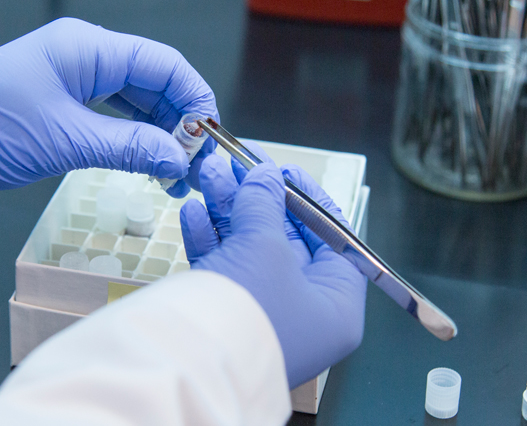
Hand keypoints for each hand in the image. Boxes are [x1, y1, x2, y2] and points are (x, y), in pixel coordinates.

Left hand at [0, 18, 217, 194]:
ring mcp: (75, 75)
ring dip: (159, 133)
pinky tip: (147, 161)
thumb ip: (130, 147)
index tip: (208, 140)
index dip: (194, 99)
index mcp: (90, 47)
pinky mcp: (64, 98)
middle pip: (155, 81)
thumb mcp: (67, 140)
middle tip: (191, 168)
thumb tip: (178, 160)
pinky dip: (134, 135)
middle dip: (179, 122)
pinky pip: (114, 111)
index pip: (164, 64)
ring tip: (173, 174)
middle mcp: (88, 53)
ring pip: (137, 99)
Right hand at [179, 149, 367, 388]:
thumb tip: (265, 176)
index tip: (283, 169)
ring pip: (250, 251)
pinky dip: (210, 239)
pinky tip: (195, 213)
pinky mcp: (228, 317)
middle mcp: (305, 314)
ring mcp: (265, 316)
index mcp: (336, 306)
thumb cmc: (249, 310)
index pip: (333, 240)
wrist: (190, 361)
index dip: (307, 199)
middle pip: (286, 240)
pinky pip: (225, 270)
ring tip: (209, 177)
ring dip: (228, 210)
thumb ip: (266, 202)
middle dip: (256, 198)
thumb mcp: (266, 245)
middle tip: (235, 165)